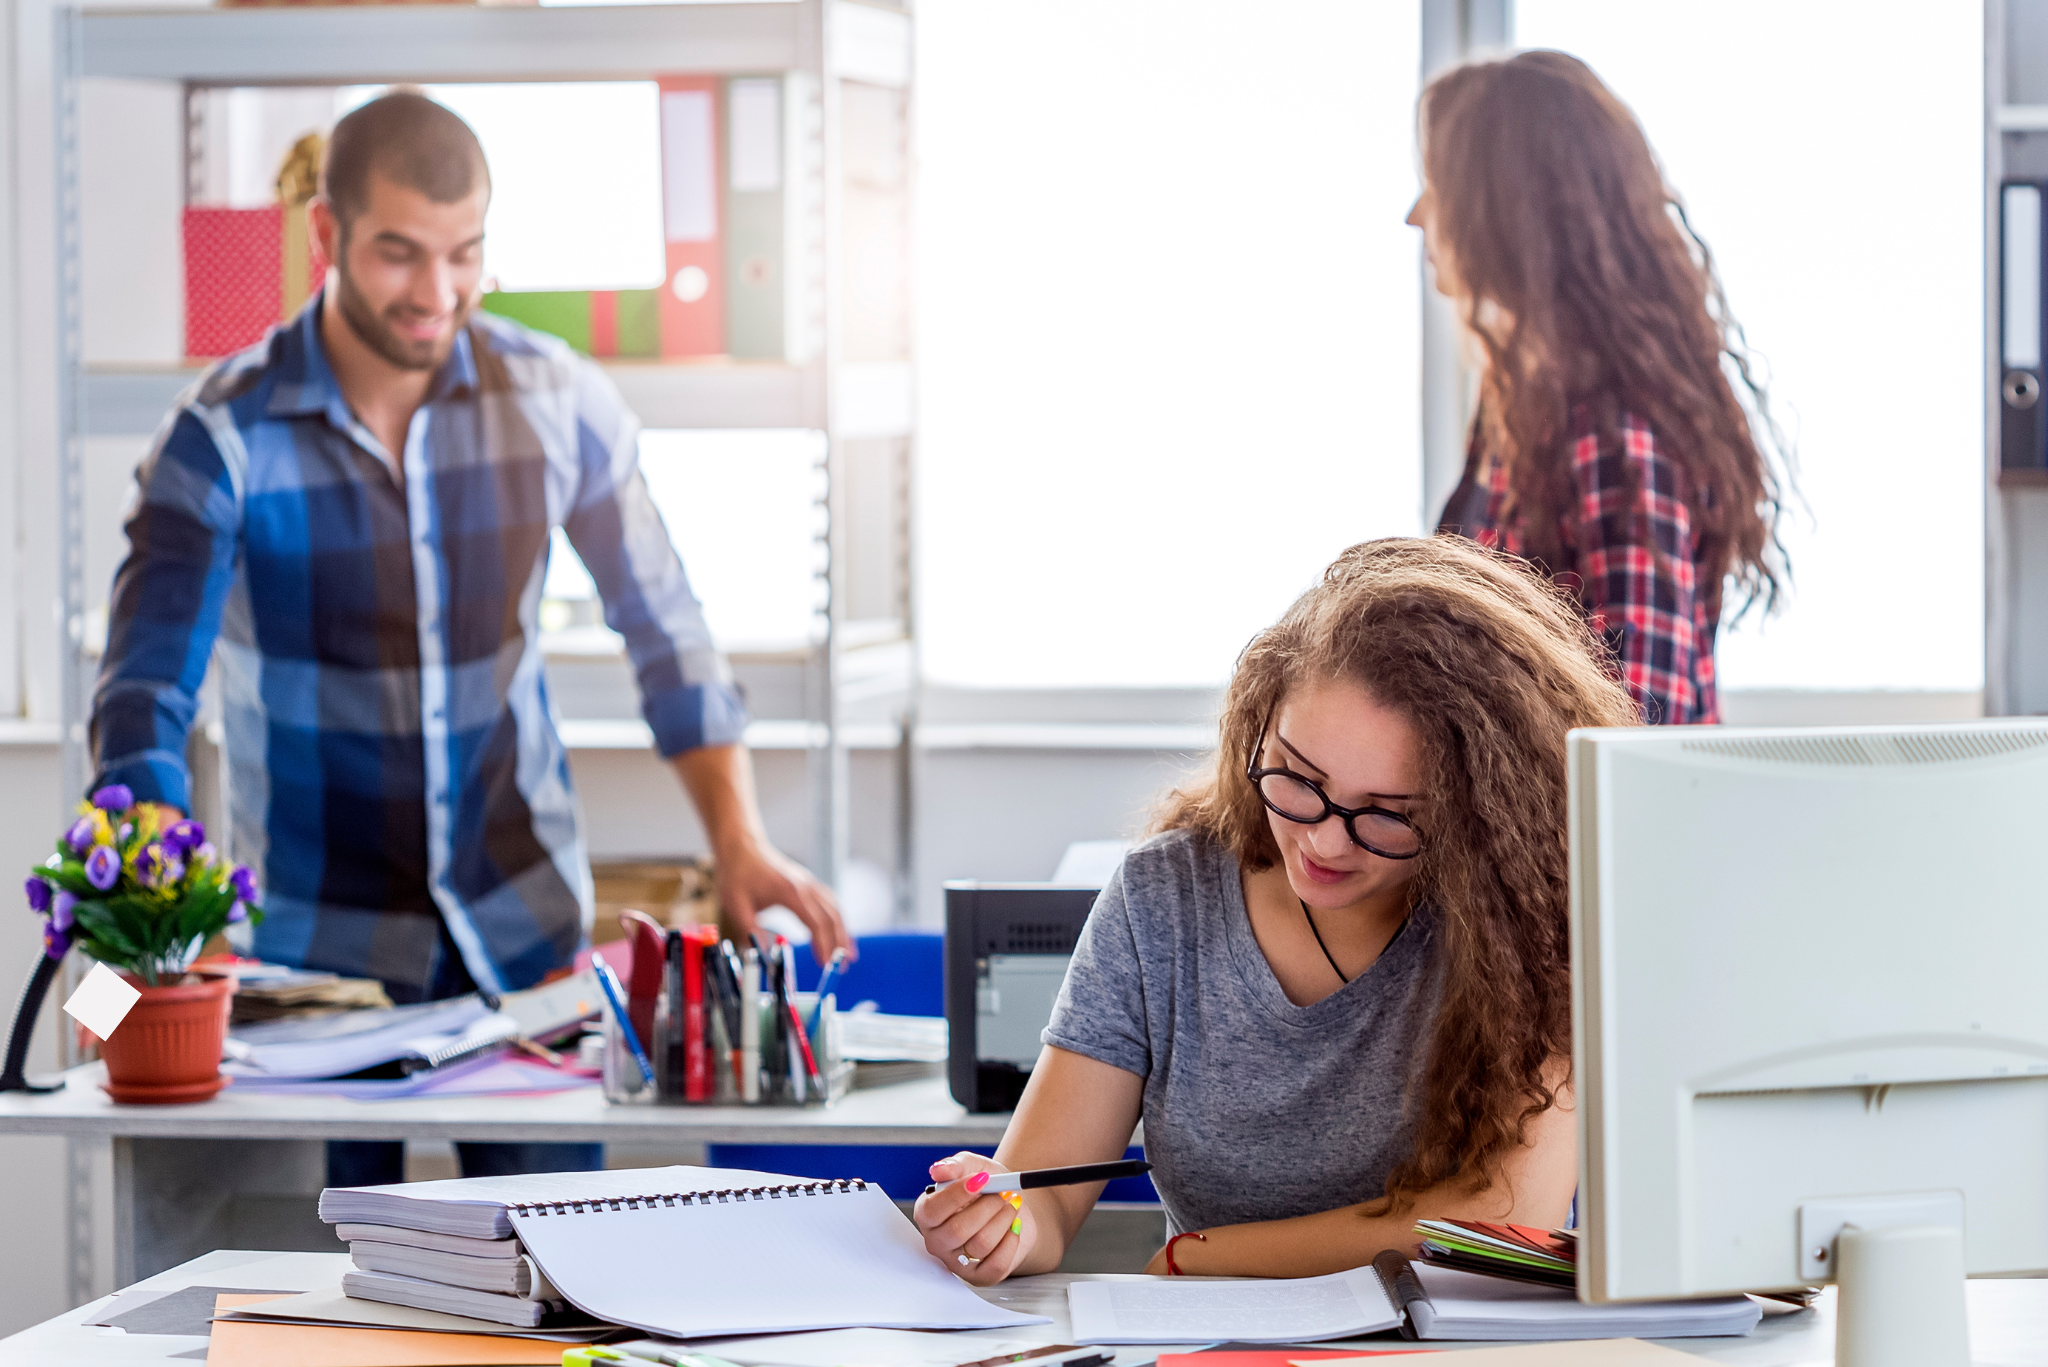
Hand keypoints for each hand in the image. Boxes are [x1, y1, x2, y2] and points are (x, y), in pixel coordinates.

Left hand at [714, 836, 851, 964]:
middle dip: (839, 943)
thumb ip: (750, 930)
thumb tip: (762, 956)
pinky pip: (831, 903)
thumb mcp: (736, 905)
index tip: (825, 965)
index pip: (815, 922)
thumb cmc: (737, 875)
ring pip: (835, 909)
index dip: (823, 945)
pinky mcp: (808, 883)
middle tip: (841, 968)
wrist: (742, 847)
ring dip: (844, 932)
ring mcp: (809, 883)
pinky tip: (840, 933)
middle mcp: (806, 886)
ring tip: (848, 956)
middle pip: (832, 917)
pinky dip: (838, 920)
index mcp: (790, 892)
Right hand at [914, 1153, 1034, 1285]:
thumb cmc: (986, 1188)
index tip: (981, 1179)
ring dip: (1003, 1219)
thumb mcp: (974, 1167)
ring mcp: (957, 1262)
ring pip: (981, 1244)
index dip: (957, 1194)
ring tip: (1011, 1205)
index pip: (932, 1210)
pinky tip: (1013, 1227)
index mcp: (927, 1213)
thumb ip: (957, 1165)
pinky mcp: (980, 1276)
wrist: (1011, 1206)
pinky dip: (1011, 1241)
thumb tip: (938, 1170)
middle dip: (987, 1207)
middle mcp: (937, 1240)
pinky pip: (996, 1264)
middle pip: (957, 1230)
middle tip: (1002, 1192)